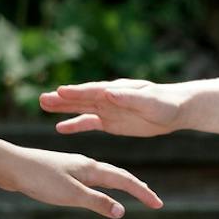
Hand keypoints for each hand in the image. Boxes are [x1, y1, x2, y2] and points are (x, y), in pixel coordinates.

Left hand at [0, 144, 162, 218]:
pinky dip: (102, 186)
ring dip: (120, 184)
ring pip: (103, 176)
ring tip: (131, 192)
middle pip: (117, 175)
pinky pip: (89, 179)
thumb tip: (121, 212)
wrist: (11, 166)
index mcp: (91, 168)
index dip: (142, 192)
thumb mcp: (71, 194)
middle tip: (152, 199)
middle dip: (136, 187)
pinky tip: (94, 190)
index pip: (125, 180)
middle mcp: (85, 164)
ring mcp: (73, 167)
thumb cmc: (40, 179)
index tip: (158, 204)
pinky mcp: (61, 172)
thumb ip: (96, 202)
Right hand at [37, 78, 185, 138]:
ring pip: (81, 108)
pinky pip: (90, 123)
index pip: (94, 90)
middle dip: (62, 99)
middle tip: (42, 99)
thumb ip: (128, 98)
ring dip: (64, 108)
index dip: (77, 92)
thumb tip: (108, 92)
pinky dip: (76, 125)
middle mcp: (109, 97)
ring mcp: (108, 109)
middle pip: (82, 97)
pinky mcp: (111, 121)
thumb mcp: (149, 102)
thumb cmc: (166, 103)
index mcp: (117, 90)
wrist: (176, 110)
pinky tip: (60, 128)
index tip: (59, 92)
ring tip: (44, 106)